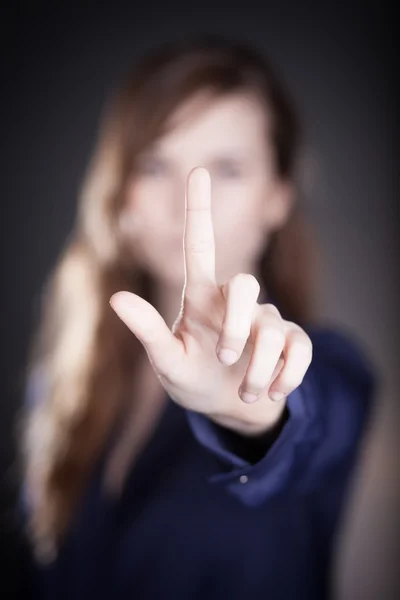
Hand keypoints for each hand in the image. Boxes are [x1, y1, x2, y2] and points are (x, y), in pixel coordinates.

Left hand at [110, 167, 312, 436]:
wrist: (229, 407)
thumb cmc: (192, 379)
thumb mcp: (167, 361)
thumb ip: (148, 332)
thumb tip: (115, 297)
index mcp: (201, 299)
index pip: (201, 247)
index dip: (198, 209)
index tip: (197, 171)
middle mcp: (234, 303)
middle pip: (245, 286)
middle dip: (236, 326)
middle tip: (221, 359)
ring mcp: (266, 321)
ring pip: (273, 331)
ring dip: (258, 368)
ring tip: (245, 393)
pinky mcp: (292, 343)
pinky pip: (301, 349)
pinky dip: (289, 374)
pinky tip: (274, 392)